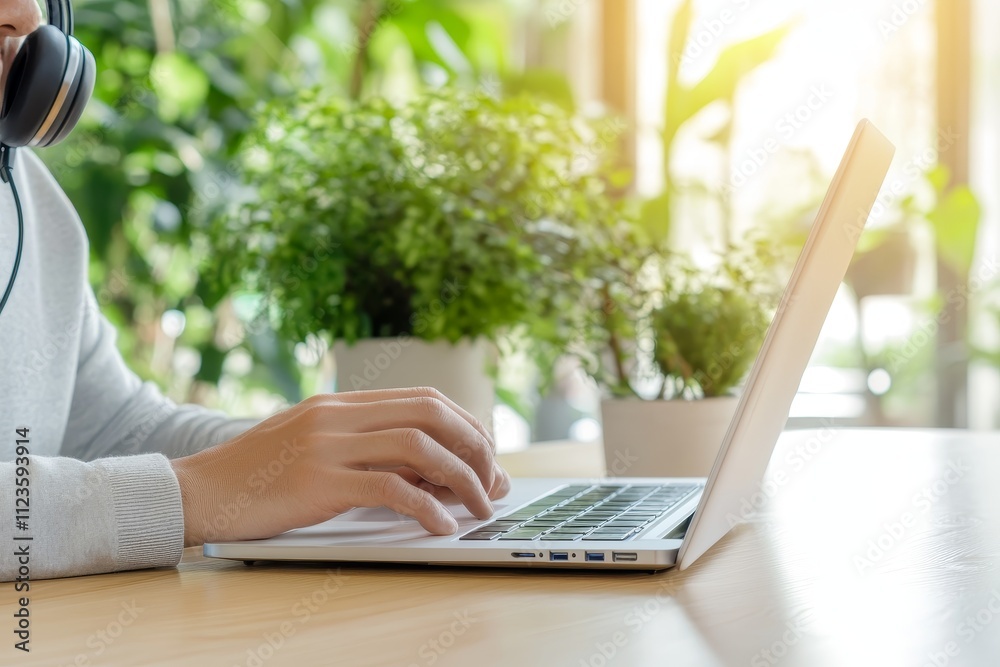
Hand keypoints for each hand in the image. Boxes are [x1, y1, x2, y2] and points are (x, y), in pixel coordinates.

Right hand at [169, 387, 511, 546]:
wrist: (198, 491)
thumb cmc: (258, 475)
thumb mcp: (314, 446)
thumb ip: (365, 446)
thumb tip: (430, 469)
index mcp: (341, 402)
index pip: (425, 399)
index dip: (467, 426)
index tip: (487, 456)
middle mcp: (339, 414)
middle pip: (432, 415)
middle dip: (476, 448)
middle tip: (495, 483)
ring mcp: (328, 444)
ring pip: (419, 448)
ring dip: (462, 479)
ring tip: (481, 508)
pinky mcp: (318, 481)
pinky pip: (389, 488)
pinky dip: (426, 508)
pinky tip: (442, 527)